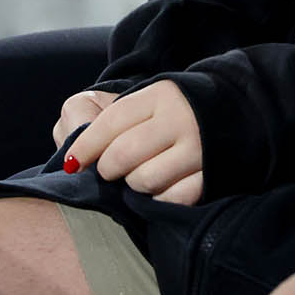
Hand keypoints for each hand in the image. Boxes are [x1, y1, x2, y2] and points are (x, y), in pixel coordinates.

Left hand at [63, 79, 205, 204]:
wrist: (222, 115)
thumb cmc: (157, 114)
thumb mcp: (122, 98)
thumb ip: (84, 114)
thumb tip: (72, 157)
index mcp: (159, 95)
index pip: (112, 121)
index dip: (87, 145)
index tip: (72, 162)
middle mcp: (181, 118)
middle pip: (124, 154)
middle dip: (107, 168)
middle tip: (109, 170)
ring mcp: (199, 150)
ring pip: (145, 180)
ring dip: (132, 186)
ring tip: (136, 176)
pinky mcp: (210, 177)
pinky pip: (172, 199)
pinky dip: (158, 200)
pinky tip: (157, 190)